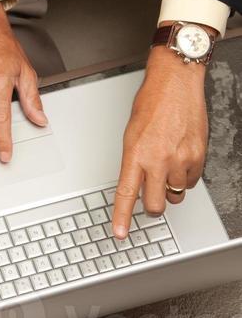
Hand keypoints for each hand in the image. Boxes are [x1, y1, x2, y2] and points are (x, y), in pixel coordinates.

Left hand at [112, 46, 208, 239]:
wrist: (176, 83)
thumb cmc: (152, 102)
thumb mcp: (132, 132)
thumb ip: (135, 160)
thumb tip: (136, 182)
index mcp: (135, 153)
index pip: (126, 193)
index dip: (122, 217)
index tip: (120, 234)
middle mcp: (157, 159)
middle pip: (154, 204)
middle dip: (152, 204)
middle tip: (151, 192)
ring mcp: (179, 160)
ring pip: (175, 194)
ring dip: (170, 186)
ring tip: (167, 161)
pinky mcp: (197, 158)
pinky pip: (190, 182)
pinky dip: (185, 175)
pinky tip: (180, 156)